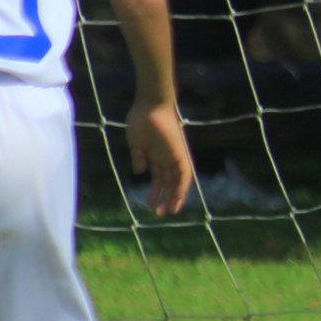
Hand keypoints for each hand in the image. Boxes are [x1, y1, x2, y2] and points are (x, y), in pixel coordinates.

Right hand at [126, 96, 193, 215]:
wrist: (150, 106)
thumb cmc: (141, 120)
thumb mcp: (136, 143)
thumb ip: (139, 157)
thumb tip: (139, 171)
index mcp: (156, 155)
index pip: (160, 178)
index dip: (157, 191)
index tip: (151, 203)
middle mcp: (167, 158)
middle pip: (168, 182)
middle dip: (164, 198)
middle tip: (158, 214)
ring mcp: (174, 156)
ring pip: (177, 182)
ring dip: (173, 197)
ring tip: (167, 212)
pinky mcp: (180, 154)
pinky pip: (185, 174)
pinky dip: (182, 188)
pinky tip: (177, 200)